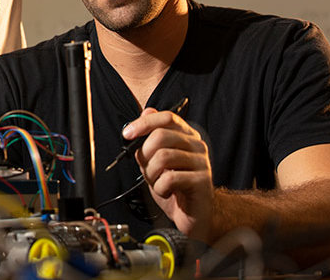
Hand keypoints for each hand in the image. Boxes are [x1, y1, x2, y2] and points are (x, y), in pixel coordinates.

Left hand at [122, 107, 212, 239]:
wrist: (192, 214)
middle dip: (144, 155)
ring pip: (163, 157)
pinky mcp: (202, 180)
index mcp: (185, 135)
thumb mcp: (154, 162)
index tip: (127, 134)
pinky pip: (170, 178)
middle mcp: (196, 145)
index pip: (166, 117)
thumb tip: (144, 115)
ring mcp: (201, 161)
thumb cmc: (174, 187)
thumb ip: (149, 141)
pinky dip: (160, 188)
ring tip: (156, 182)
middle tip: (146, 168)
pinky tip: (166, 191)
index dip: (144, 123)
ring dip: (151, 174)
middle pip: (161, 136)